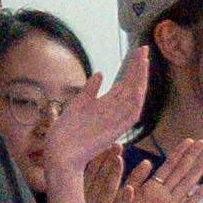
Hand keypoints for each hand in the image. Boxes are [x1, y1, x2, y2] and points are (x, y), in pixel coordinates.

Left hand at [45, 49, 150, 179]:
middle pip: (133, 87)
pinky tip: (138, 85)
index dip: (131, 68)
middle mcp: (115, 112)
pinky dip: (136, 100)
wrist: (59, 153)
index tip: (137, 51)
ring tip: (143, 60)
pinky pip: (130, 114)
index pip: (125, 83)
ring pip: (135, 97)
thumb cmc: (66, 133)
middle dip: (139, 68)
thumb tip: (100, 73)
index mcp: (107, 106)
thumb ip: (90, 90)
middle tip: (143, 49)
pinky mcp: (114, 130)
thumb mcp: (78, 105)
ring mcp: (116, 121)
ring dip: (140, 80)